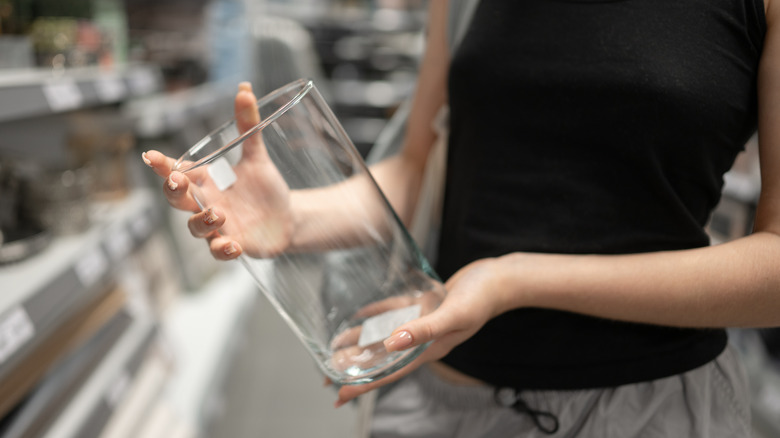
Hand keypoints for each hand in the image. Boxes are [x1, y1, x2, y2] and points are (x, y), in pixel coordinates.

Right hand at [143, 82, 292, 258]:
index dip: (162, 166)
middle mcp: (206, 204)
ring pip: (195, 228)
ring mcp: (217, 227)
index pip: (177, 171)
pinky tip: (233, 245)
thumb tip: (245, 88)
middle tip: (178, 181)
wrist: (288, 219)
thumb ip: (249, 126)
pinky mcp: (232, 245)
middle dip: (173, 192)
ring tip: (218, 214)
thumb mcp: (256, 157)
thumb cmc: (264, 189)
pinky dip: (223, 249)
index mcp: (206, 181)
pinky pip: (218, 252)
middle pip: (177, 200)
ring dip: (202, 222)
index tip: (150, 156)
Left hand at [333, 257, 504, 406]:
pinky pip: (393, 312)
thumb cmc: (482, 298)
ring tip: (336, 349)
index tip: (340, 395)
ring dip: (361, 343)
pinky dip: (376, 315)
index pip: (390, 371)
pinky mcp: (424, 305)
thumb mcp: (453, 316)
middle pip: (382, 359)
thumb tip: (392, 344)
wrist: (501, 279)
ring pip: (384, 337)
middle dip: (356, 369)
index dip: (364, 384)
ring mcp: (422, 322)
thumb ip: (424, 330)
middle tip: (328, 376)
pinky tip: (361, 315)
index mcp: (429, 349)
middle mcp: (422, 339)